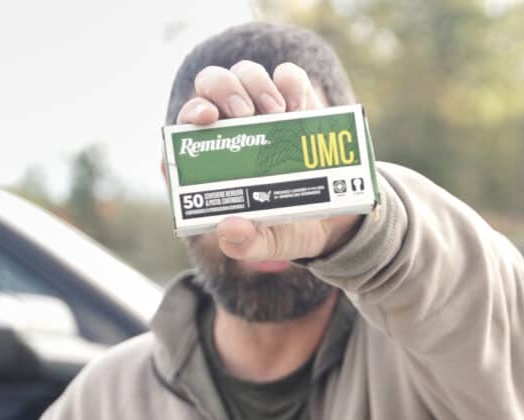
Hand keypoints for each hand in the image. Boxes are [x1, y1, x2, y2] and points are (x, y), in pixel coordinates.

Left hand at [176, 61, 362, 263]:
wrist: (335, 222)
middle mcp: (234, 124)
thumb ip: (246, 243)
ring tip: (278, 113)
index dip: (191, 112)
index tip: (206, 119)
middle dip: (225, 90)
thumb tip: (229, 229)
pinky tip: (300, 107)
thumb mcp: (268, 242)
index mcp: (215, 154)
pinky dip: (292, 82)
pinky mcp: (298, 102)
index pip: (189, 122)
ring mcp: (265, 108)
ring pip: (247, 72)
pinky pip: (289, 75)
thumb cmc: (287, 227)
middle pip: (212, 83)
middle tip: (246, 114)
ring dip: (257, 85)